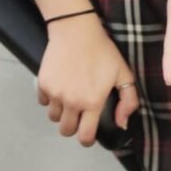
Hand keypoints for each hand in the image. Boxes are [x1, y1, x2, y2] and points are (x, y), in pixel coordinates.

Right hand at [37, 12, 138, 145]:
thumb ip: (128, 100)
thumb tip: (122, 124)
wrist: (76, 31)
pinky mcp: (42, 84)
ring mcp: (55, 94)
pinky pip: (43, 102)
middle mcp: (71, 102)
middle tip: (79, 115)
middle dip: (73, 127)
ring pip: (54, 117)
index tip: (88, 135)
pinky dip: (50, 99)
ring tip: (69, 99)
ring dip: (61, 113)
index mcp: (92, 102)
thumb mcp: (123, 73)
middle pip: (66, 130)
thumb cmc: (102, 51)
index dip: (87, 140)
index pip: (85, 136)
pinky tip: (60, 87)